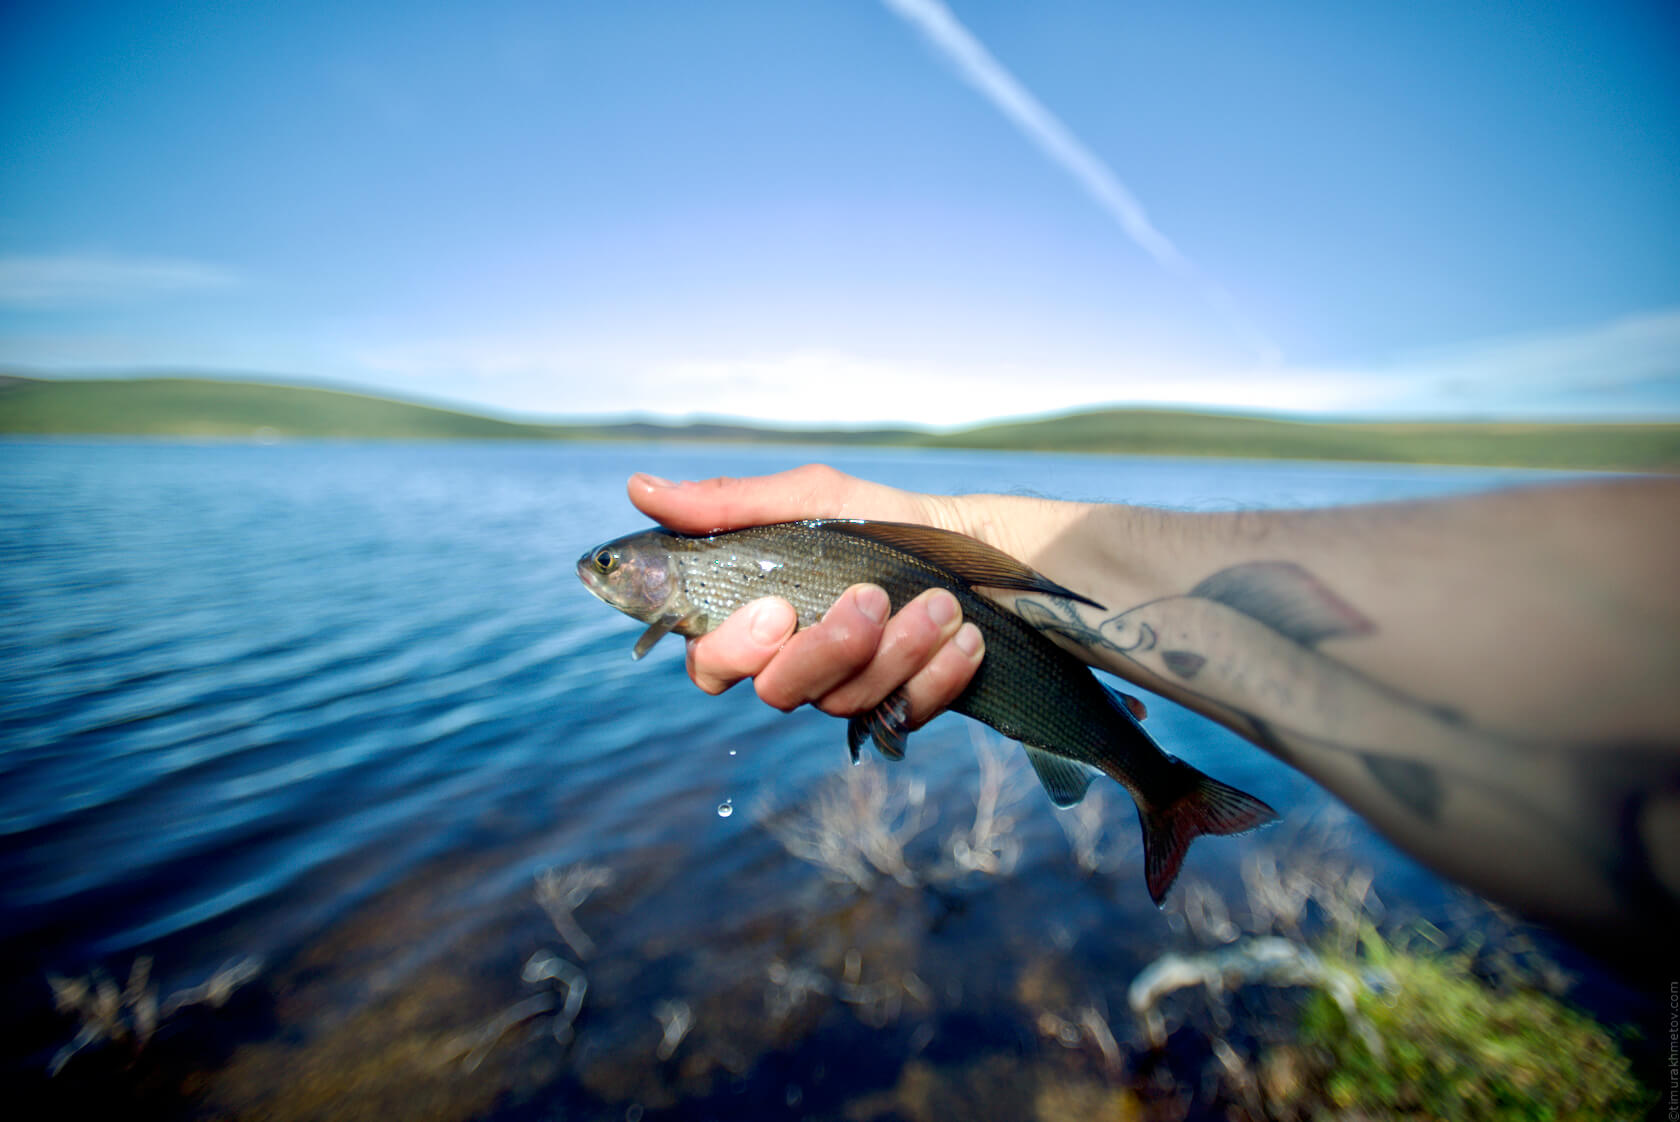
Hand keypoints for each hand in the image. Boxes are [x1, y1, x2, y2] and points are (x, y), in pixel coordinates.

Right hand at [628, 464, 984, 730]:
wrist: (970, 542)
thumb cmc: (877, 519)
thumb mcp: (808, 497)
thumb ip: (728, 503)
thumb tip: (641, 487)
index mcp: (755, 619)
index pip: (709, 663)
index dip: (732, 650)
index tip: (777, 610)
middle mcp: (794, 665)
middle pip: (776, 692)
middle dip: (828, 648)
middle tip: (872, 599)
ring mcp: (846, 691)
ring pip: (846, 701)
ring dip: (898, 648)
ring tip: (940, 602)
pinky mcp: (900, 709)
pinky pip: (905, 713)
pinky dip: (937, 673)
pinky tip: (963, 636)